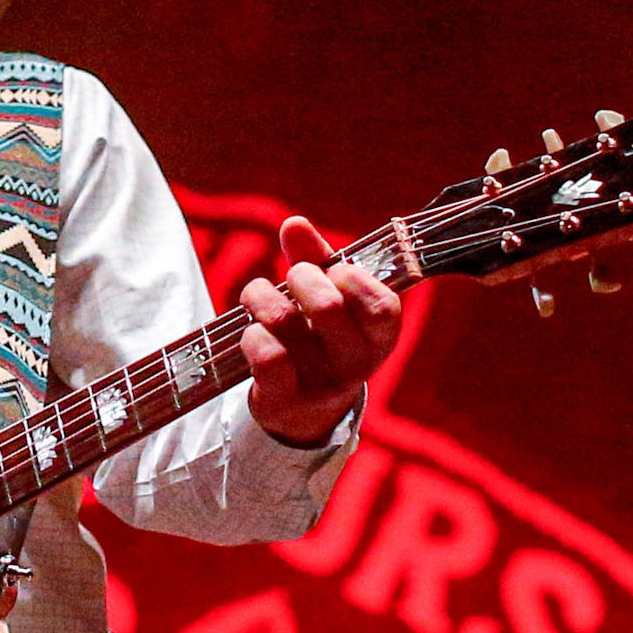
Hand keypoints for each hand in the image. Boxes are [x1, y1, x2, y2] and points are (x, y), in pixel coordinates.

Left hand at [241, 214, 403, 444]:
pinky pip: (266, 355)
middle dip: (301, 277)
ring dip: (262, 296)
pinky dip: (251, 333)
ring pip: (285, 322)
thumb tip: (294, 223)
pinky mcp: (285, 400)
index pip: (381, 305)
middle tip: (292, 278)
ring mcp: (322, 385)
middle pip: (328, 306)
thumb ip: (316, 258)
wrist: (303, 409)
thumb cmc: (320, 337)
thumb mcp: (327, 297)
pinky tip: (252, 332)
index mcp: (380, 338)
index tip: (333, 269)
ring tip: (258, 296)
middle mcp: (357, 364)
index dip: (352, 277)